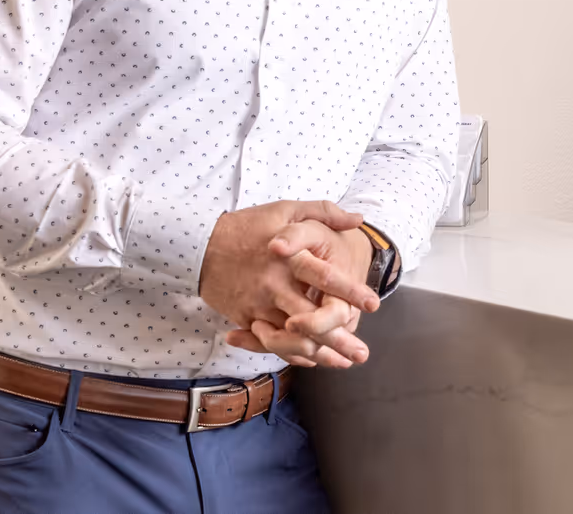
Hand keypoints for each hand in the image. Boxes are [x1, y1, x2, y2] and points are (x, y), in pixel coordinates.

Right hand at [199, 201, 379, 366]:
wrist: (199, 246)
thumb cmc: (248, 226)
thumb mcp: (286, 209)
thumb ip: (324, 213)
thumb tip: (357, 219)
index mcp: (289, 259)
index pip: (326, 278)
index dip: (351, 292)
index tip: (373, 304)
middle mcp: (275, 287)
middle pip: (311, 320)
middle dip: (339, 339)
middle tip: (362, 353)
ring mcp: (258, 306)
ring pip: (291, 339)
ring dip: (319, 353)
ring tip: (343, 362)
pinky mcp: (246, 319)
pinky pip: (270, 342)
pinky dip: (292, 353)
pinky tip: (311, 359)